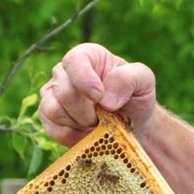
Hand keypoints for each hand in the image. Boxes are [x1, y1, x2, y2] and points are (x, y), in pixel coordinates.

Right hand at [38, 42, 158, 146]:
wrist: (132, 123)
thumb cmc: (136, 97)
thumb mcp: (144, 81)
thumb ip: (129, 79)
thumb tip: (106, 99)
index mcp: (87, 56)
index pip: (74, 61)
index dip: (85, 81)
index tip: (100, 98)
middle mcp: (65, 72)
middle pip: (64, 91)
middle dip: (87, 111)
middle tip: (106, 117)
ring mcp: (53, 95)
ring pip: (53, 110)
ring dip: (80, 124)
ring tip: (98, 124)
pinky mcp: (49, 118)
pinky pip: (52, 129)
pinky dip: (73, 137)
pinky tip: (89, 135)